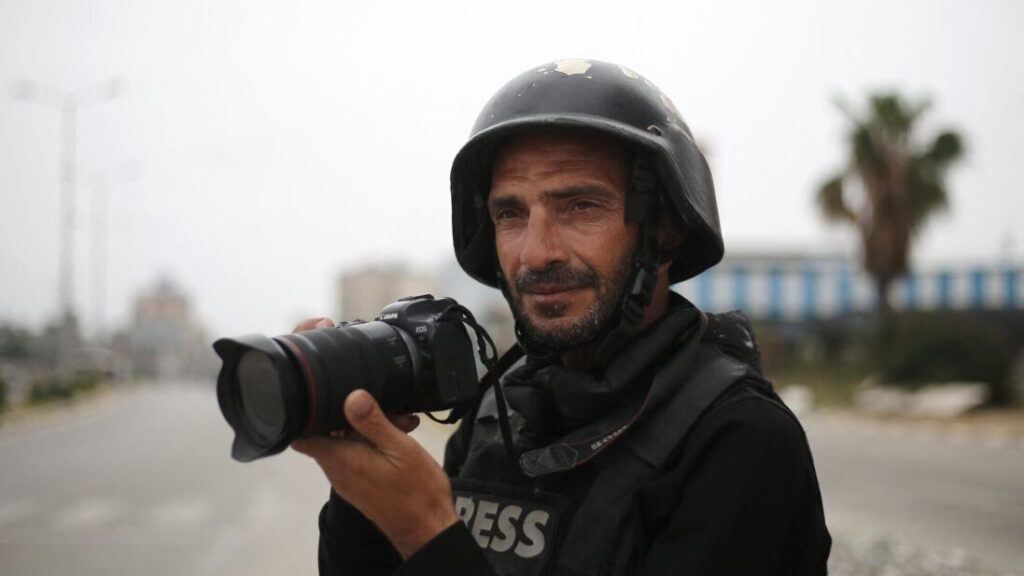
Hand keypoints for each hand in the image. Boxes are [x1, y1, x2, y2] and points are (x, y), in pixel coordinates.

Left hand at [292, 389, 458, 558]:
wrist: (427, 528)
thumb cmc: (416, 489)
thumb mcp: (399, 448)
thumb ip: (374, 422)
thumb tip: (352, 396)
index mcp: (341, 458)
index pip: (303, 436)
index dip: (308, 415)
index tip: (326, 397)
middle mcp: (338, 470)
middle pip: (330, 433)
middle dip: (353, 416)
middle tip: (385, 410)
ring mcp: (349, 479)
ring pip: (347, 443)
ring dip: (369, 429)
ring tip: (402, 424)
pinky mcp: (361, 484)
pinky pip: (358, 456)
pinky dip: (374, 444)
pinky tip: (401, 438)